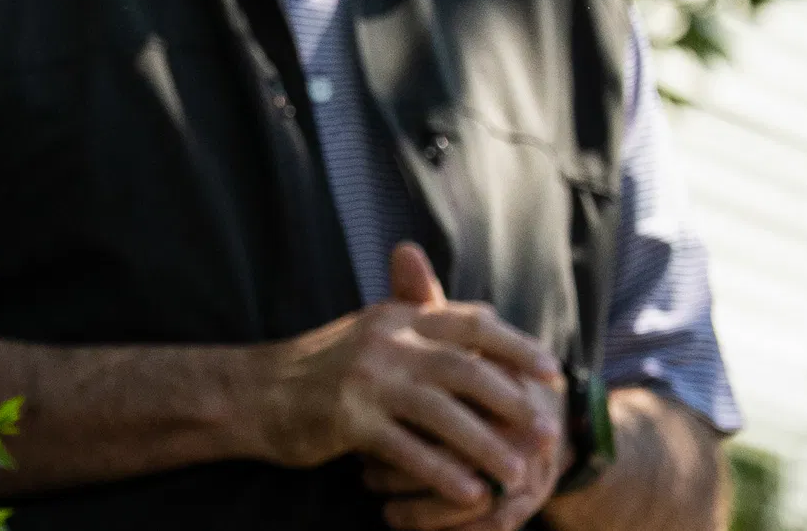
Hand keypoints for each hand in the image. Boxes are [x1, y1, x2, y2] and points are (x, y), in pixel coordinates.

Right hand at [273, 245, 565, 530]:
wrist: (253, 391)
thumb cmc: (322, 367)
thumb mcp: (374, 332)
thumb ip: (429, 321)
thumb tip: (492, 312)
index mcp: (395, 317)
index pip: (469, 323)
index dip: (516, 346)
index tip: (554, 372)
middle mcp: (384, 341)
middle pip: (464, 368)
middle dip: (512, 401)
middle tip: (547, 432)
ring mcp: (365, 379)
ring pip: (442, 413)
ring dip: (486, 446)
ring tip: (518, 475)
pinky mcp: (347, 418)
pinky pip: (407, 449)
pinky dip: (442, 473)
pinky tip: (468, 494)